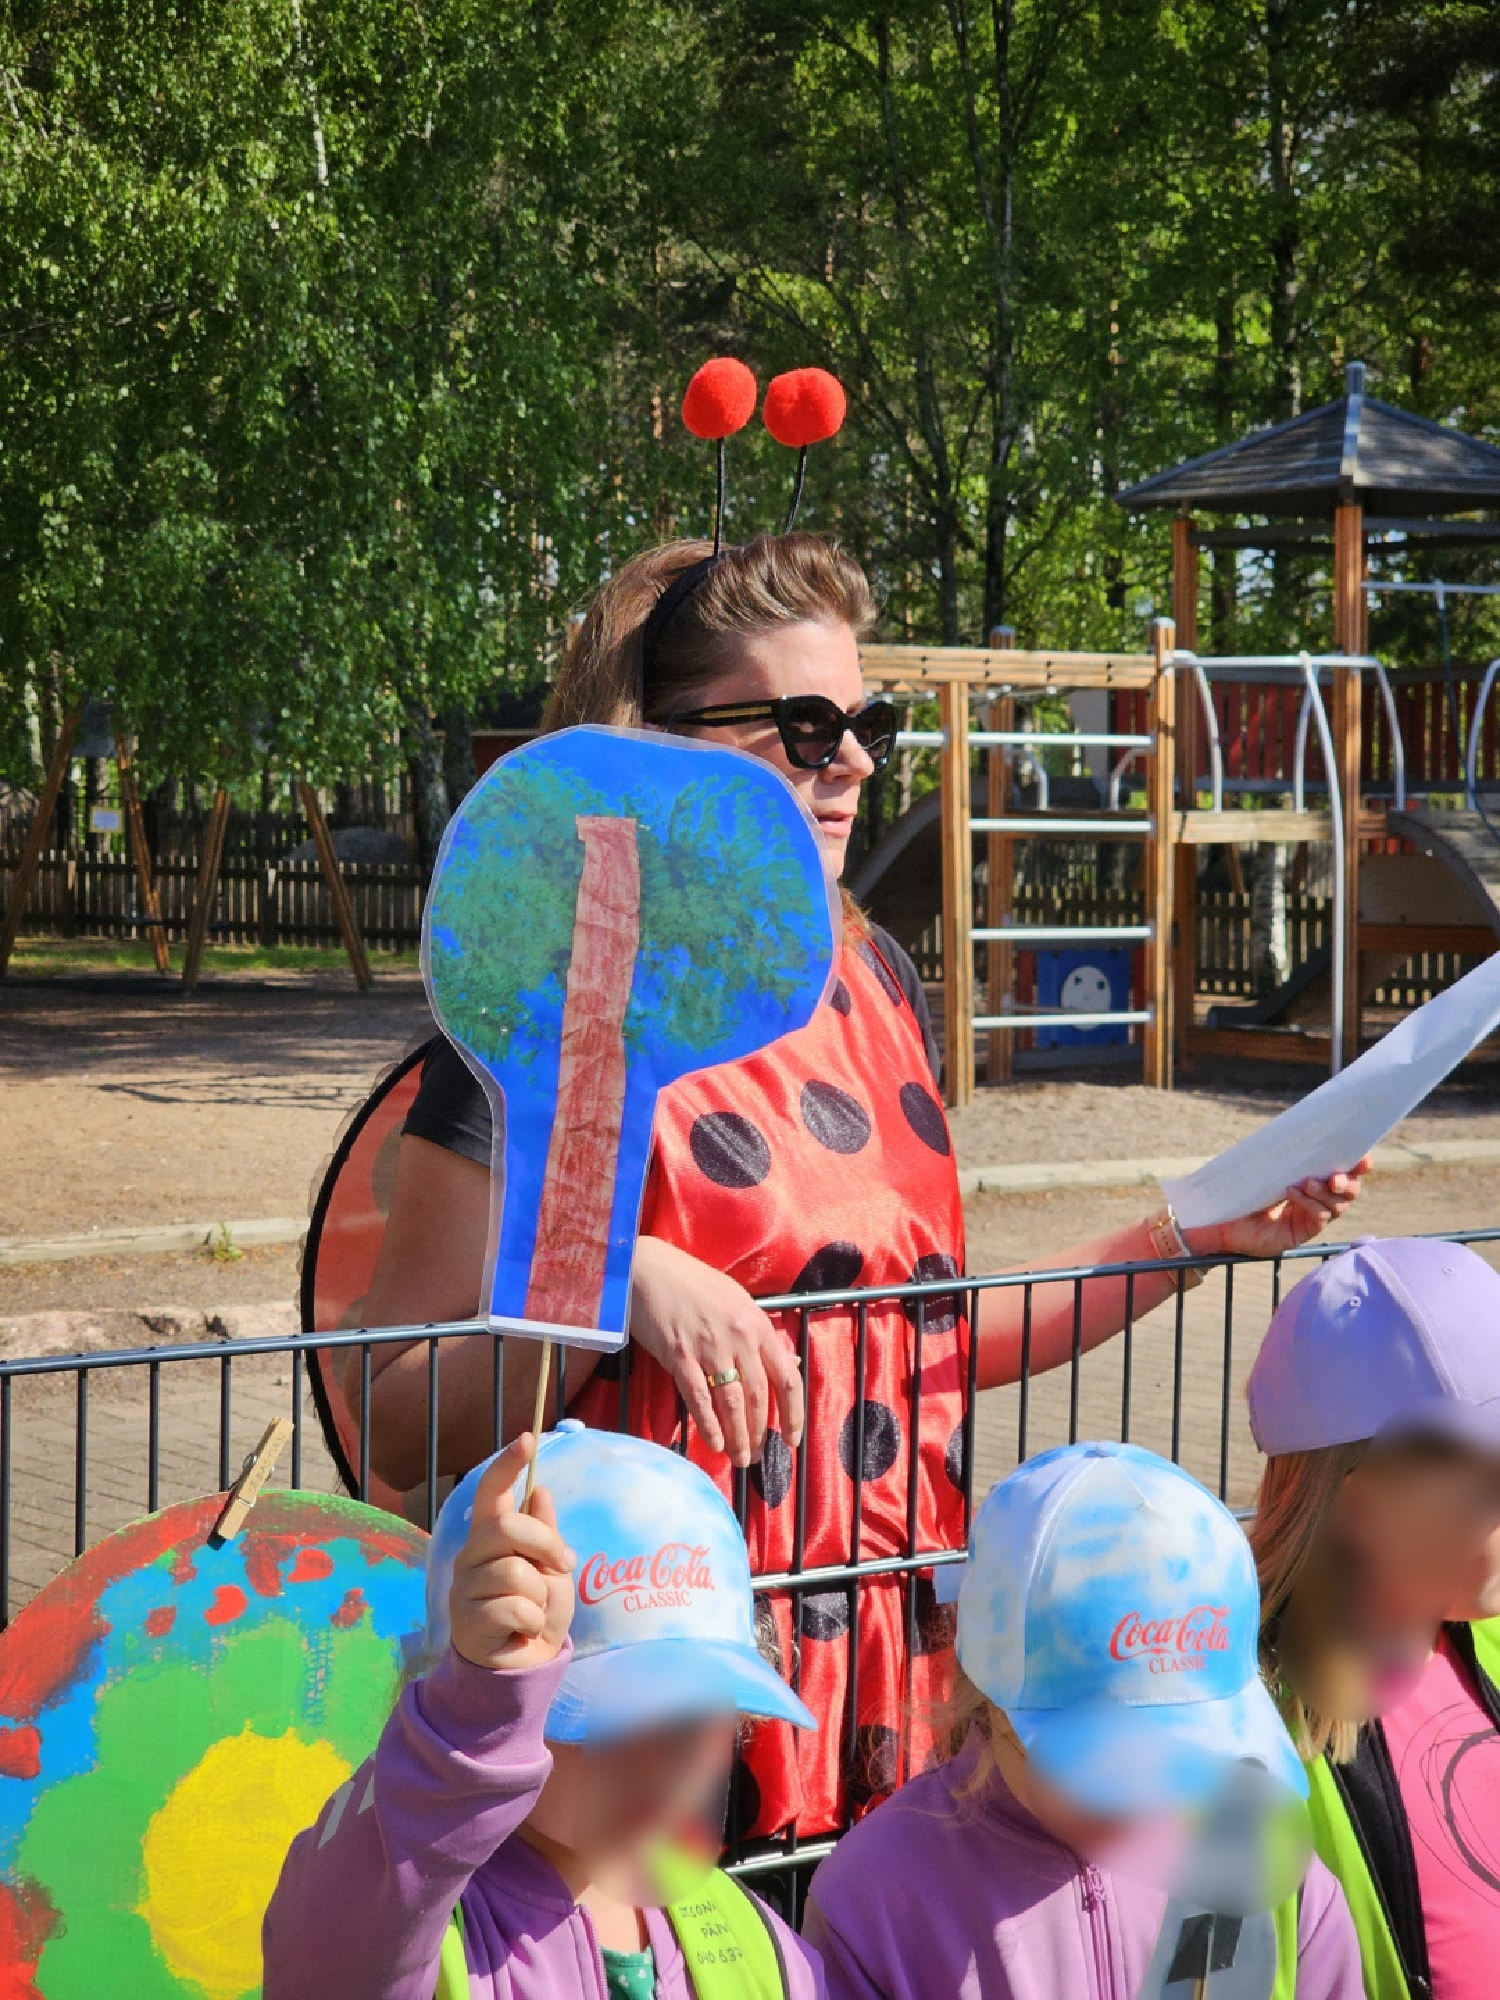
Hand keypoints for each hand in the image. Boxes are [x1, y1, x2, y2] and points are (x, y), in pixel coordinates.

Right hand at [448, 1434, 575, 1671]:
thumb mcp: (553, 1569)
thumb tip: (540, 1491)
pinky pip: (514, 1607)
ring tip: (533, 1609)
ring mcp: (465, 1587)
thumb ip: (544, 1534)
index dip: (507, 1466)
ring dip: (540, 1595)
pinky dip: (531, 1620)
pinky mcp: (466, 1620)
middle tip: (562, 1565)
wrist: (527, 1664)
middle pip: (507, 1526)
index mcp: (491, 1536)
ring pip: (515, 1572)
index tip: (526, 1440)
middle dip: (545, 1544)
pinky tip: (521, 1630)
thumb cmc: (538, 1610)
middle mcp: (471, 1555)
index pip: (492, 1492)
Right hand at [628, 1235, 804, 1470]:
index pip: (787, 1377)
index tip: (792, 1438)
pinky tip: (715, 1444)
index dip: (793, 1413)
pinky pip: (698, 1398)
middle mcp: (738, 1337)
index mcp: (758, 1324)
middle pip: (758, 1396)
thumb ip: (763, 1336)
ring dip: (738, 1436)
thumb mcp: (738, 1302)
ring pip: (731, 1402)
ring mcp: (708, 1347)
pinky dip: (708, 1425)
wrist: (649, 1270)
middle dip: (760, 1432)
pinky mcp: (679, 1356)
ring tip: (740, 1460)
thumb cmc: (694, 1284)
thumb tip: (792, 1363)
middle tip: (759, 1457)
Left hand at [1183, 1158, 1370, 1260]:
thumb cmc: (1242, 1186)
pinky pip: (1318, 1218)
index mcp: (1314, 1178)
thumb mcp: (1268, 1165)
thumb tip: (1306, 1126)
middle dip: (1347, 1182)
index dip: (1358, 1165)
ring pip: (1337, 1206)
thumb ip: (1289, 1154)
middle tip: (1334, 1177)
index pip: (1345, 1171)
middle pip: (1349, 1192)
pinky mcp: (1301, 1232)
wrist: (1219, 1215)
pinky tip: (1293, 1193)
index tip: (1363, 1157)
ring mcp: (1311, 1217)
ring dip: (1325, 1192)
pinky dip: (1309, 1204)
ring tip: (1306, 1182)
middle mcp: (1318, 1198)